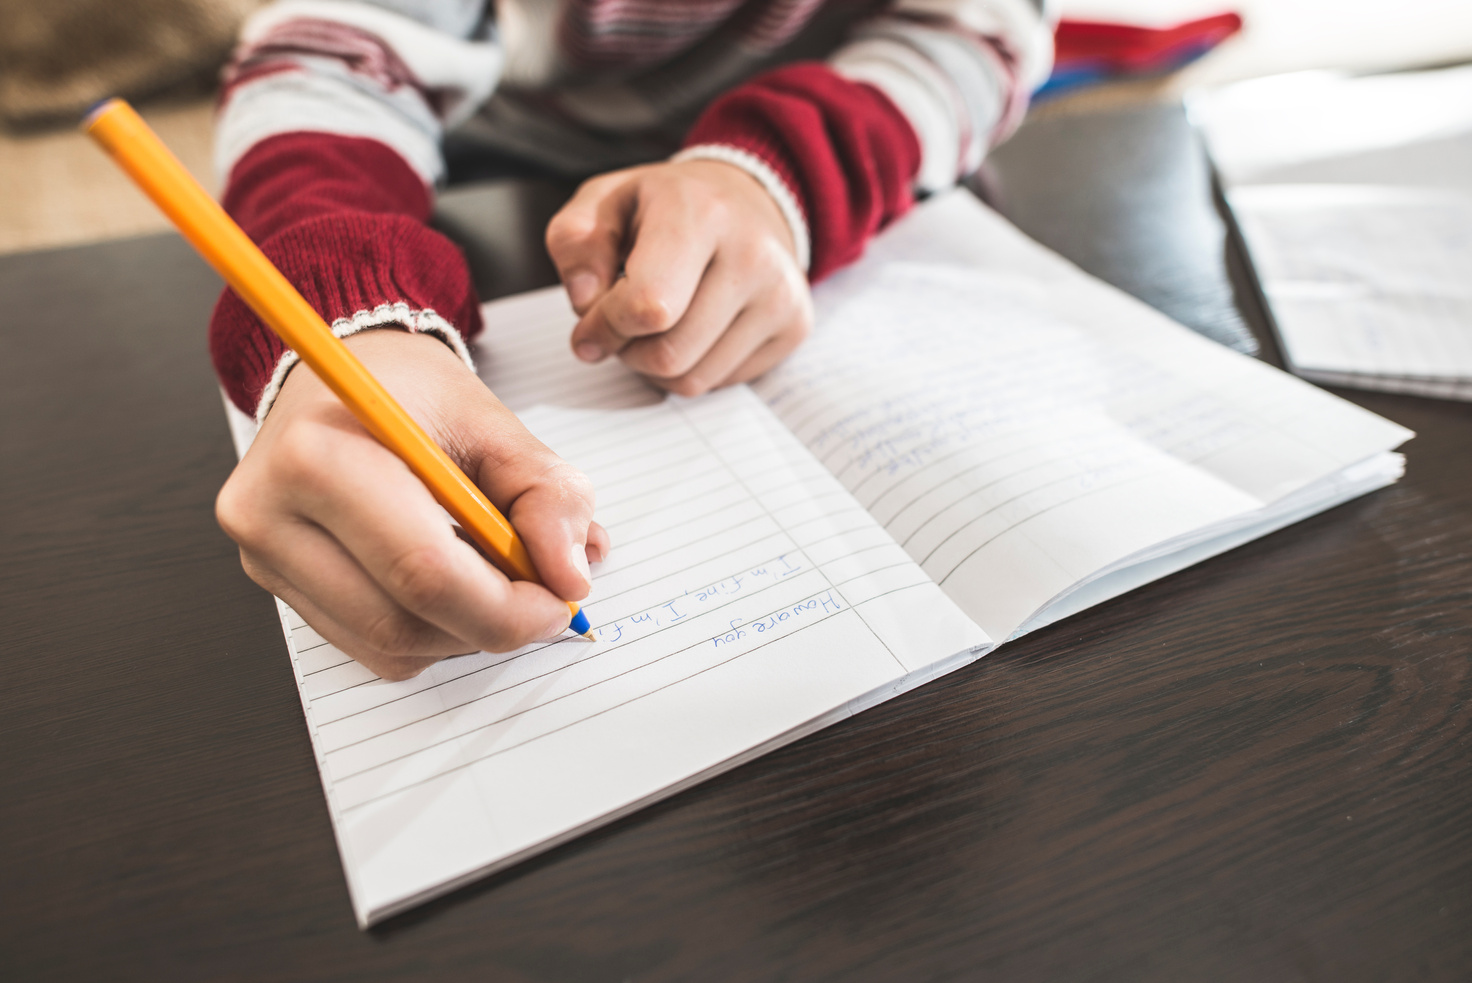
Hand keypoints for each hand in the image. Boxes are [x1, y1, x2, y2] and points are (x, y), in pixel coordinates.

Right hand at [216, 329, 609, 680]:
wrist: (347, 376)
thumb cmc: (414, 393)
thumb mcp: (496, 424)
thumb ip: (548, 496)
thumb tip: (571, 575)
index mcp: (318, 456)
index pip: (422, 571)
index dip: (506, 608)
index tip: (560, 601)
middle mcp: (272, 513)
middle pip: (403, 622)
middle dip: (492, 624)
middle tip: (543, 596)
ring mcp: (264, 556)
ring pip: (391, 648)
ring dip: (463, 631)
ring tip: (491, 573)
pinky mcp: (276, 584)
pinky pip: (372, 648)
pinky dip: (430, 631)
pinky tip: (449, 580)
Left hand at [546, 158, 812, 395]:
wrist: (747, 199)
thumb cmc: (666, 206)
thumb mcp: (604, 201)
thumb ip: (574, 243)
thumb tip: (584, 301)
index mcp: (700, 213)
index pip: (648, 306)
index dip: (605, 328)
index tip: (588, 325)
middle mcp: (752, 254)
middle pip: (670, 354)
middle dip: (627, 352)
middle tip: (619, 327)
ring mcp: (781, 294)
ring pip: (693, 380)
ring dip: (655, 367)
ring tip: (653, 328)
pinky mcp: (795, 326)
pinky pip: (721, 383)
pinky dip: (691, 369)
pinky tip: (689, 331)